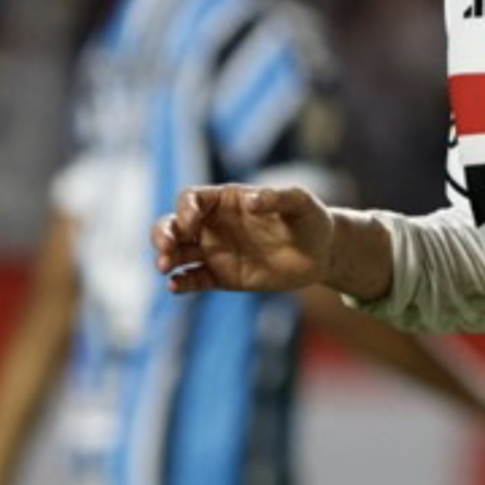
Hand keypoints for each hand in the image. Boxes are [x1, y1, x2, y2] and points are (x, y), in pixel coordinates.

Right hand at [155, 184, 333, 293]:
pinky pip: (195, 279)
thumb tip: (251, 200)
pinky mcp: (223, 277)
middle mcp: (215, 224)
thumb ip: (278, 198)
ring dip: (166, 258)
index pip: (192, 199)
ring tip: (164, 267)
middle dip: (162, 234)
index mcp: (228, 200)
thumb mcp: (300, 204)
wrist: (322, 253)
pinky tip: (175, 286)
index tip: (192, 224)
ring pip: (178, 252)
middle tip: (165, 249)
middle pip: (174, 224)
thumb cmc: (310, 219)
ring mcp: (216, 251)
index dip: (185, 210)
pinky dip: (181, 282)